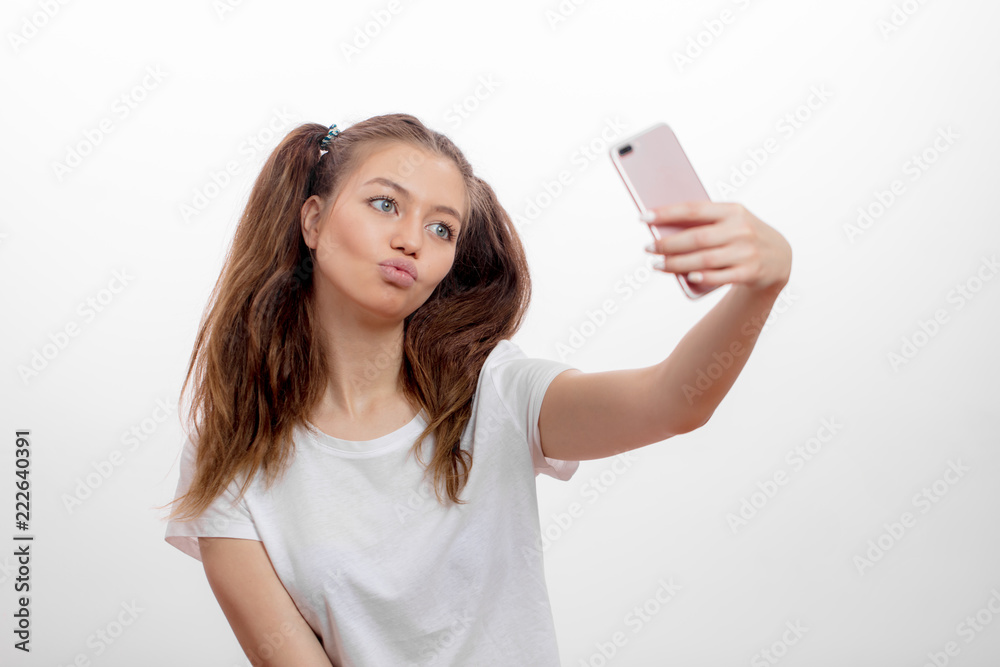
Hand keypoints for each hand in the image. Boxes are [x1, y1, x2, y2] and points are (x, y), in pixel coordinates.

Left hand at [641, 201, 791, 292]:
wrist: (779, 257)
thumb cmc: (742, 235)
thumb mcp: (730, 221)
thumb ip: (704, 222)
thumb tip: (662, 227)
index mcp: (732, 210)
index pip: (693, 209)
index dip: (666, 213)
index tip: (643, 217)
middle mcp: (741, 229)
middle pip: (696, 237)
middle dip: (667, 243)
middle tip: (648, 248)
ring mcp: (747, 251)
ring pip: (704, 259)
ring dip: (676, 263)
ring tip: (656, 264)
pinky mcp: (751, 272)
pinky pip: (721, 276)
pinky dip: (703, 276)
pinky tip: (686, 276)